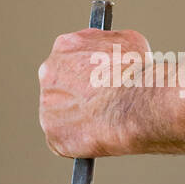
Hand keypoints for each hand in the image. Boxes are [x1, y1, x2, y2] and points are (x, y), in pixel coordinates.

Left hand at [38, 27, 150, 157]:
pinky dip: (78, 142)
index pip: (69, 60)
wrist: (137, 105)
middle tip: (98, 105)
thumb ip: (106, 44)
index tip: (97, 83)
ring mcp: (47, 106)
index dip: (85, 73)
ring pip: (60, 116)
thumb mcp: (128, 41)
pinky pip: (63, 141)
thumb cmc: (137, 74)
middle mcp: (48, 74)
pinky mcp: (54, 135)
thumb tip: (107, 51)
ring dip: (76, 120)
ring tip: (102, 123)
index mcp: (64, 46)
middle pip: (59, 87)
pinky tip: (97, 137)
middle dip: (76, 96)